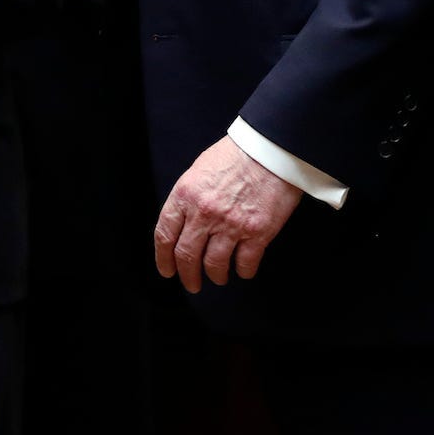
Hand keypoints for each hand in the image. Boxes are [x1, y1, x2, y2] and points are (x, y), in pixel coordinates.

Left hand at [153, 136, 302, 292]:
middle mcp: (204, 213)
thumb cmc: (234, 156)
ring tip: (218, 277)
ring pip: (215, 264)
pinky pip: (245, 263)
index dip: (163, 257)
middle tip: (191, 284)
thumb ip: (188, 198)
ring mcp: (231, 224)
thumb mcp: (198, 171)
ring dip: (215, 275)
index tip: (167, 270)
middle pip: (187, 255)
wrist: (269, 150)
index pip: (165, 234)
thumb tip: (183, 224)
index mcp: (185, 195)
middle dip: (187, 275)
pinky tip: (243, 270)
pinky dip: (243, 271)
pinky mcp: (257, 232)